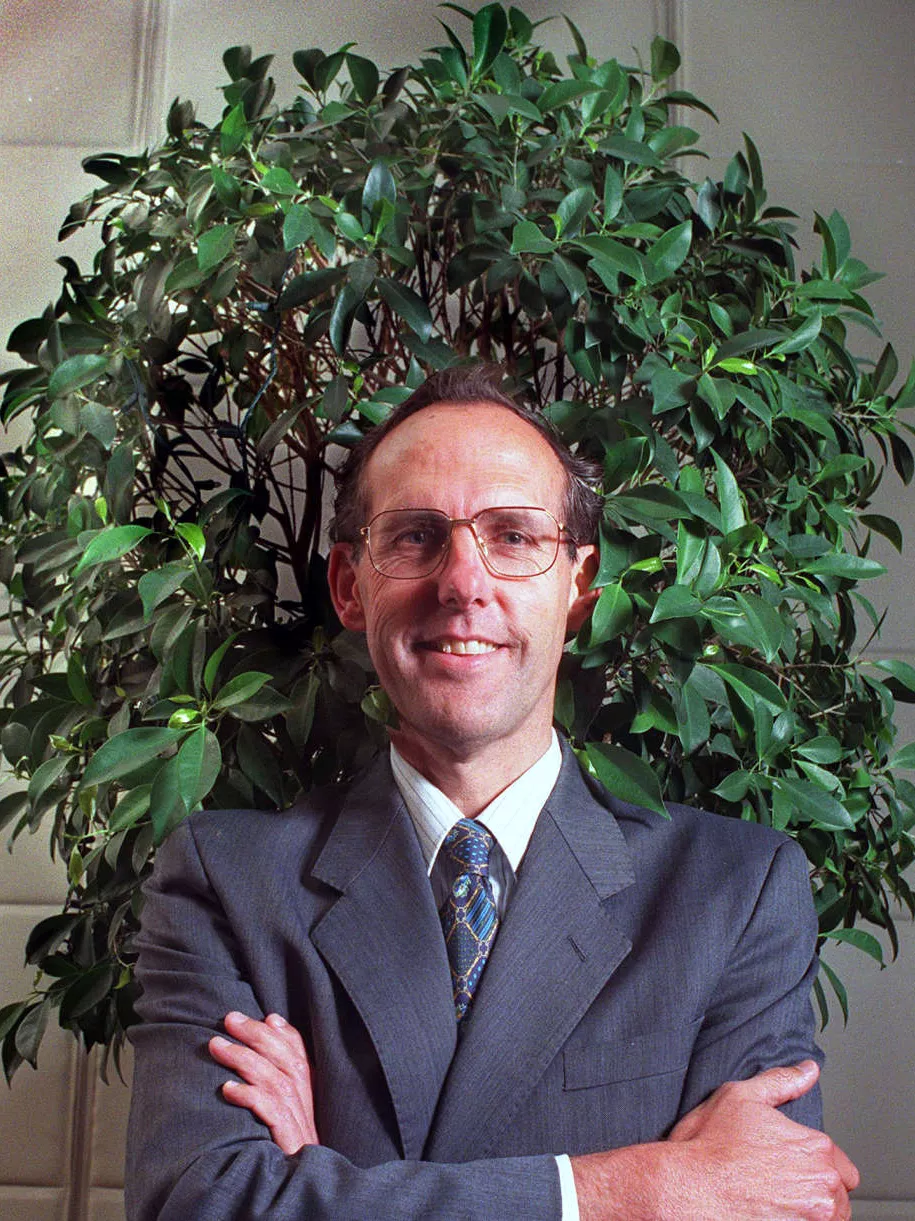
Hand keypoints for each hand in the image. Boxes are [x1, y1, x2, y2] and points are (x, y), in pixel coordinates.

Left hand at [208, 1011, 318, 1153]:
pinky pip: (271, 1113)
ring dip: (244, 1059)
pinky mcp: (288, 1144)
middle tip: (229, 1020)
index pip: (301, 1056)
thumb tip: (264, 1057)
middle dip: (257, 1036)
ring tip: (217, 1046)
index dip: (286, 1034)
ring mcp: (299, 1125)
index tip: (267, 1016)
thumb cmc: (287, 1156)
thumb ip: (281, 1089)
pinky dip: (251, 1096)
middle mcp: (307, 1107)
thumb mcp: (289, 1119)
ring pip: (276, 1080)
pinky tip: (229, 1089)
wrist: (297, 1195)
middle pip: (286, 1061)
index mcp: (308, 1098)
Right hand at [572, 1060, 858, 1220]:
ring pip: (828, 1220)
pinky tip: (770, 1215)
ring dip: (809, 1213)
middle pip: (838, 1198)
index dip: (814, 1166)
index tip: (787, 1168)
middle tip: (778, 1187)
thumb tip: (808, 1070)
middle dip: (815, 1192)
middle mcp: (823, 1187)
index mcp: (816, 1147)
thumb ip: (781, 1082)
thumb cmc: (709, 1146)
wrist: (685, 1189)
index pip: (842, 1168)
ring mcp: (813, 1219)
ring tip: (775, 1204)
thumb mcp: (739, 1097)